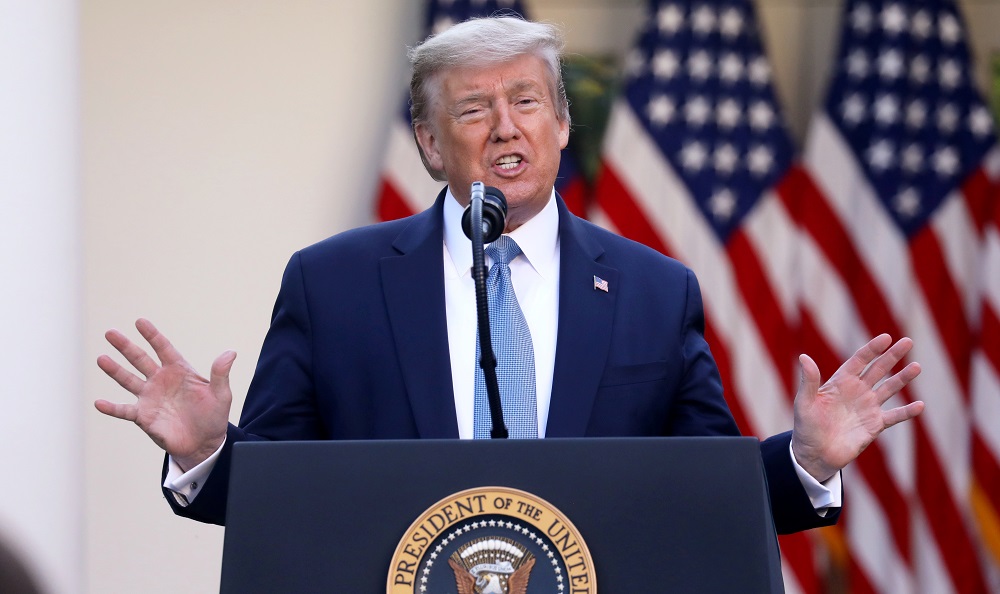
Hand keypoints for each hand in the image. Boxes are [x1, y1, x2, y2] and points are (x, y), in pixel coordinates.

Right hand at [94, 318, 234, 471]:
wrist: (205, 444)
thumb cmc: (213, 417)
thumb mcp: (221, 394)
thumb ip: (221, 374)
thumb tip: (230, 353)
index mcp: (179, 371)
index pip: (163, 348)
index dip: (152, 335)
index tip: (140, 322)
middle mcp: (161, 381)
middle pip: (140, 359)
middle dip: (126, 346)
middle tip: (110, 333)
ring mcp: (150, 398)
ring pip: (128, 380)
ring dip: (115, 370)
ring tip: (101, 358)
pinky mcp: (143, 416)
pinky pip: (124, 410)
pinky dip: (111, 408)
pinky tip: (99, 403)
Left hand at [791, 334, 923, 481]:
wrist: (814, 455)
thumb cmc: (806, 427)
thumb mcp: (805, 403)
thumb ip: (809, 381)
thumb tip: (803, 357)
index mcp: (840, 382)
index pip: (859, 361)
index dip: (872, 349)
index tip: (886, 337)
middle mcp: (857, 391)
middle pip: (878, 369)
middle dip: (893, 356)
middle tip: (908, 341)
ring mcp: (868, 407)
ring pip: (890, 388)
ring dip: (903, 378)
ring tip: (917, 367)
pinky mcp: (875, 425)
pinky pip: (894, 416)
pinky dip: (907, 412)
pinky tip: (919, 405)